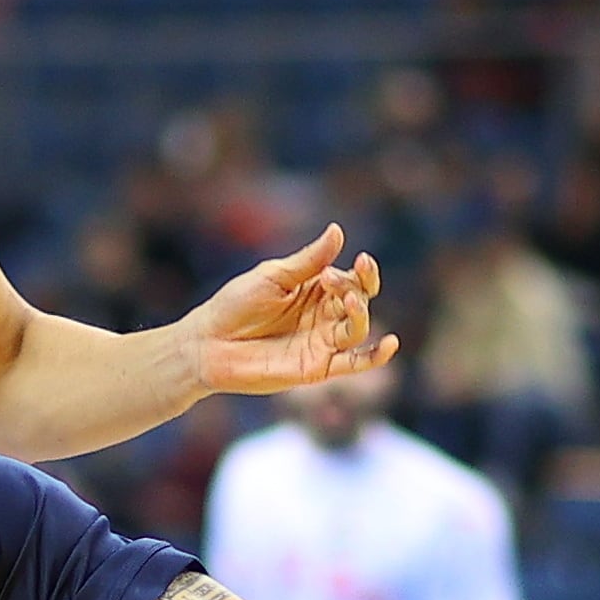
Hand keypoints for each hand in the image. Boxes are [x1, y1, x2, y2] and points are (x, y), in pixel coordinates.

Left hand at [182, 226, 394, 397]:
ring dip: (361, 315)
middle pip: (358, 300)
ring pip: (356, 328)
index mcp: (315, 288)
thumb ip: (308, 261)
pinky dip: (376, 356)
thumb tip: (338, 232)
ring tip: (349, 303)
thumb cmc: (235, 305)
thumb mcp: (273, 276)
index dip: (360, 272)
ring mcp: (322, 341)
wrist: (208, 344)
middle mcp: (323, 314)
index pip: (351, 278)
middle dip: (355, 290)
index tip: (359, 260)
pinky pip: (354, 363)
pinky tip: (390, 345)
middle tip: (331, 282)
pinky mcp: (318, 367)